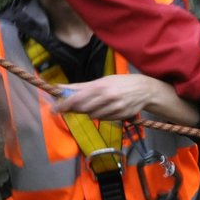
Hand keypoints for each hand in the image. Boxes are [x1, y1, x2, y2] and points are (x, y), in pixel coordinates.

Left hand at [55, 74, 195, 124]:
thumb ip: (81, 86)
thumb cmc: (120, 82)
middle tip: (69, 107)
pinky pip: (103, 119)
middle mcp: (107, 98)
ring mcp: (114, 109)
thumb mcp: (102, 81)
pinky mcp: (119, 116)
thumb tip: (60, 88)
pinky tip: (105, 108)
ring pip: (93, 115)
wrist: (144, 90)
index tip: (54, 109)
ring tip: (95, 104)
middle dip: (75, 109)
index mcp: (100, 87)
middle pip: (83, 109)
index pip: (77, 98)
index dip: (64, 104)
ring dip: (89, 112)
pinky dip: (100, 115)